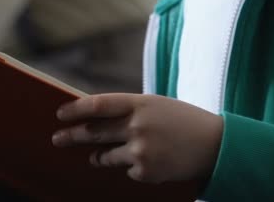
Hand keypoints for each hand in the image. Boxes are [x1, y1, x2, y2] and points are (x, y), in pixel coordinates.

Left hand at [52, 93, 223, 183]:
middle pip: (94, 131)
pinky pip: (126, 170)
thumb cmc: (184, 121)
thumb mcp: (157, 106)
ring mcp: (140, 150)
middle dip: (72, 136)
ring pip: (105, 156)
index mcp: (141, 103)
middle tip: (58, 138)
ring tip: (94, 157)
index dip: (76, 109)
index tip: (60, 114)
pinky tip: (149, 161)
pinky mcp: (145, 171)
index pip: (99, 104)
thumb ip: (130, 111)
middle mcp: (137, 126)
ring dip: (97, 156)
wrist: (215, 145)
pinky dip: (131, 166)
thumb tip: (98, 120)